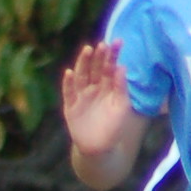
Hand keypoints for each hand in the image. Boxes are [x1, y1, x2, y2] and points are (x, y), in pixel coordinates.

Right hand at [59, 42, 131, 157]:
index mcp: (108, 87)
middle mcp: (94, 88)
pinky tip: (70, 73)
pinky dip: (68, 83)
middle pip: (95, 68)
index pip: (110, 67)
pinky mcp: (71, 107)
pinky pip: (69, 93)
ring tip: (87, 50)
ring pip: (81, 76)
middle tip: (102, 44)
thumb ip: (121, 88)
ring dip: (83, 63)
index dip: (113, 55)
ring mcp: (81, 96)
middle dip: (98, 56)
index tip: (117, 42)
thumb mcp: (121, 107)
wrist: (100, 148)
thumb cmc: (114, 128)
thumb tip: (122, 67)